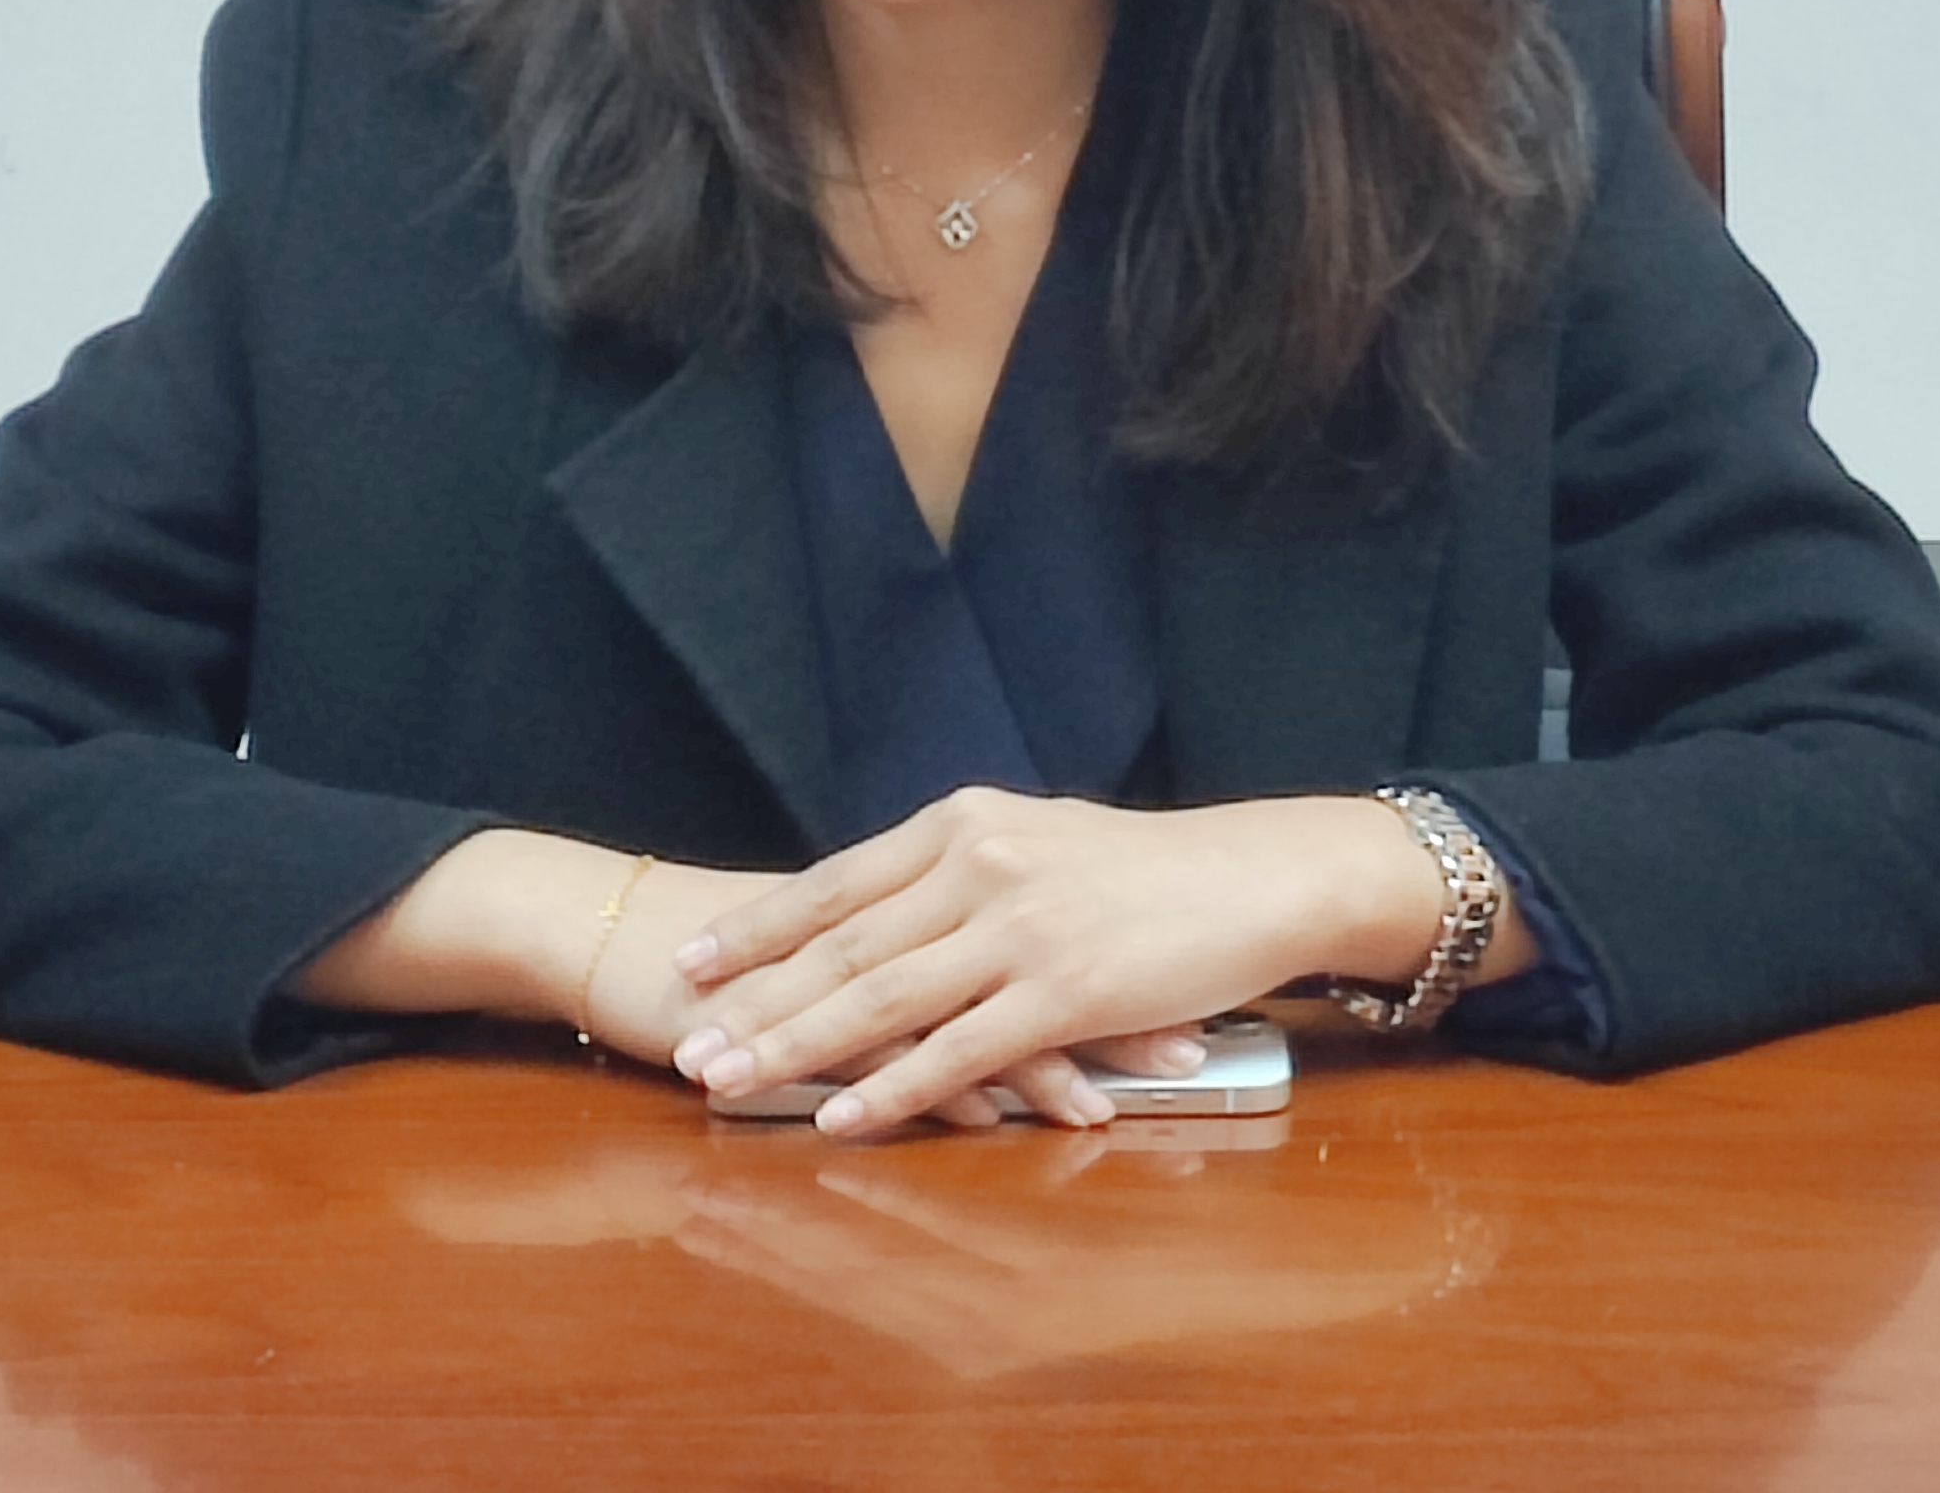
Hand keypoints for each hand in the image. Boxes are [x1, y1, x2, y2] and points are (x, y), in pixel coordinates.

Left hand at [665, 786, 1438, 1135]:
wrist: (1255, 875)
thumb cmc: (1148, 868)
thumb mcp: (1041, 837)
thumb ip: (961, 866)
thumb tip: (886, 906)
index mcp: (964, 824)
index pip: (838, 883)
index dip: (760, 928)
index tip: (692, 963)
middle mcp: (980, 866)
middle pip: (843, 946)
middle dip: (755, 1003)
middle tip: (684, 1044)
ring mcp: (1021, 929)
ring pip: (884, 999)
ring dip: (798, 1049)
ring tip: (731, 1084)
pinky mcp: (1065, 991)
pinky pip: (961, 1049)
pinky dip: (894, 1088)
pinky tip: (842, 1116)